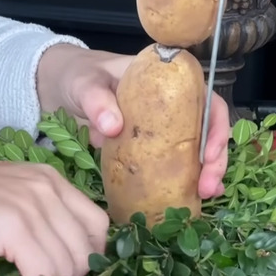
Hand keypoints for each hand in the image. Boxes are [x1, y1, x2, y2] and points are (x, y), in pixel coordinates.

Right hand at [0, 157, 108, 275]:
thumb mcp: (4, 198)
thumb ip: (35, 213)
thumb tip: (60, 251)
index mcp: (49, 177)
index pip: (96, 222)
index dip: (87, 255)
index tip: (62, 274)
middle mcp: (47, 186)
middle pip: (88, 246)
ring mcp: (33, 204)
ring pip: (70, 264)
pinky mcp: (15, 227)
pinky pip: (46, 274)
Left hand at [36, 44, 229, 198]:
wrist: (59, 88)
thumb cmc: (79, 76)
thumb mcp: (85, 84)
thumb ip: (97, 100)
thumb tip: (113, 126)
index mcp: (167, 79)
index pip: (207, 98)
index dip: (216, 125)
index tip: (208, 153)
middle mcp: (173, 103)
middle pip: (208, 128)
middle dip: (215, 159)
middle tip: (208, 186)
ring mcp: (163, 126)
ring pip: (197, 149)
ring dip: (205, 174)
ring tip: (204, 196)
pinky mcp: (150, 147)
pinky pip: (172, 164)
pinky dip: (182, 181)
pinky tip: (186, 199)